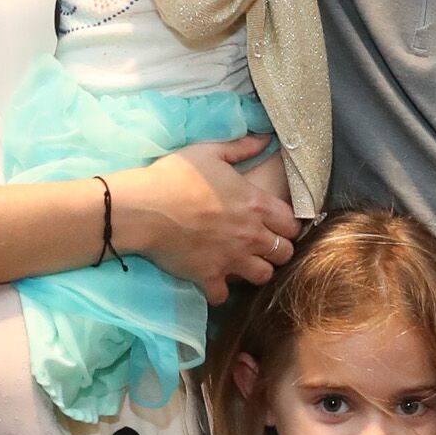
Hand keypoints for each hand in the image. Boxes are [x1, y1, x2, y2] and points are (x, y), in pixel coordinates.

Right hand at [115, 138, 296, 300]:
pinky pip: (224, 296)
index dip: (288, 226)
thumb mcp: (210, 151)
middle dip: (277, 249)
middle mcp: (250, 235)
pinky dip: (219, 291)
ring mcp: (231, 259)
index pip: (293, 225)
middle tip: (261, 245)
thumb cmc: (175, 176)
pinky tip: (212, 279)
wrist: (142, 208)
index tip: (276, 225)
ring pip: (264, 276)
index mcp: (255, 205)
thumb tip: (266, 138)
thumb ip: (242, 147)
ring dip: (255, 271)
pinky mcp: (208, 277)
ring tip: (242, 263)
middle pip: (285, 253)